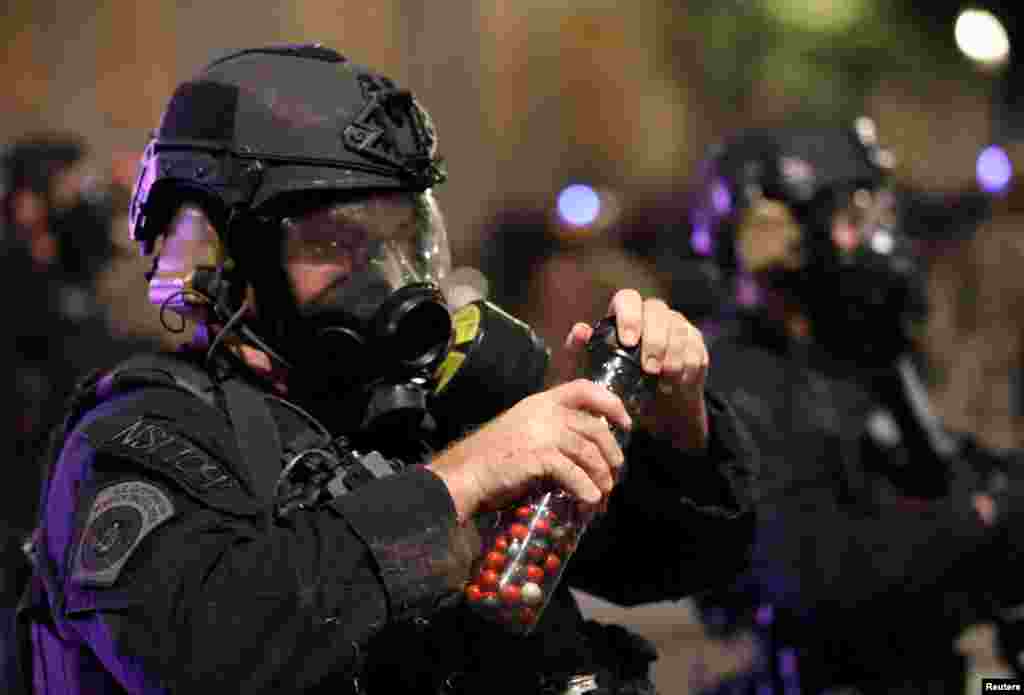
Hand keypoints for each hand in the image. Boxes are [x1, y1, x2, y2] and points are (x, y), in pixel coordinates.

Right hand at [426, 380, 631, 521]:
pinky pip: (575, 473)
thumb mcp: (524, 432)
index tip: (624, 422)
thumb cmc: (492, 457)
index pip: (584, 389)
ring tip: (603, 492)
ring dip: (601, 476)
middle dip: (611, 451)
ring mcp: (542, 433)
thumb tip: (588, 450)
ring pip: (589, 452)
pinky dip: (586, 489)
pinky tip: (589, 500)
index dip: (610, 403)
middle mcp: (544, 412)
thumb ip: (552, 432)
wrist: (465, 473)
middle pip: (595, 427)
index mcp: (540, 402)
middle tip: (615, 470)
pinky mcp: (540, 456)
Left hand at [564, 289, 709, 450]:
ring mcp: (678, 327)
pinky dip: (685, 370)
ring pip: (680, 331)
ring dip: (672, 358)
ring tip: (661, 381)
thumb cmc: (616, 383)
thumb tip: (580, 331)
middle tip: (648, 368)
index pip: (628, 298)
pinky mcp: (696, 346)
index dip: (629, 316)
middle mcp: (653, 315)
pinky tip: (674, 384)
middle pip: (658, 311)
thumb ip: (580, 351)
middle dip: (654, 340)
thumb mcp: (592, 370)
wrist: (651, 410)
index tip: (628, 342)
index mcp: (625, 315)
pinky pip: (696, 351)